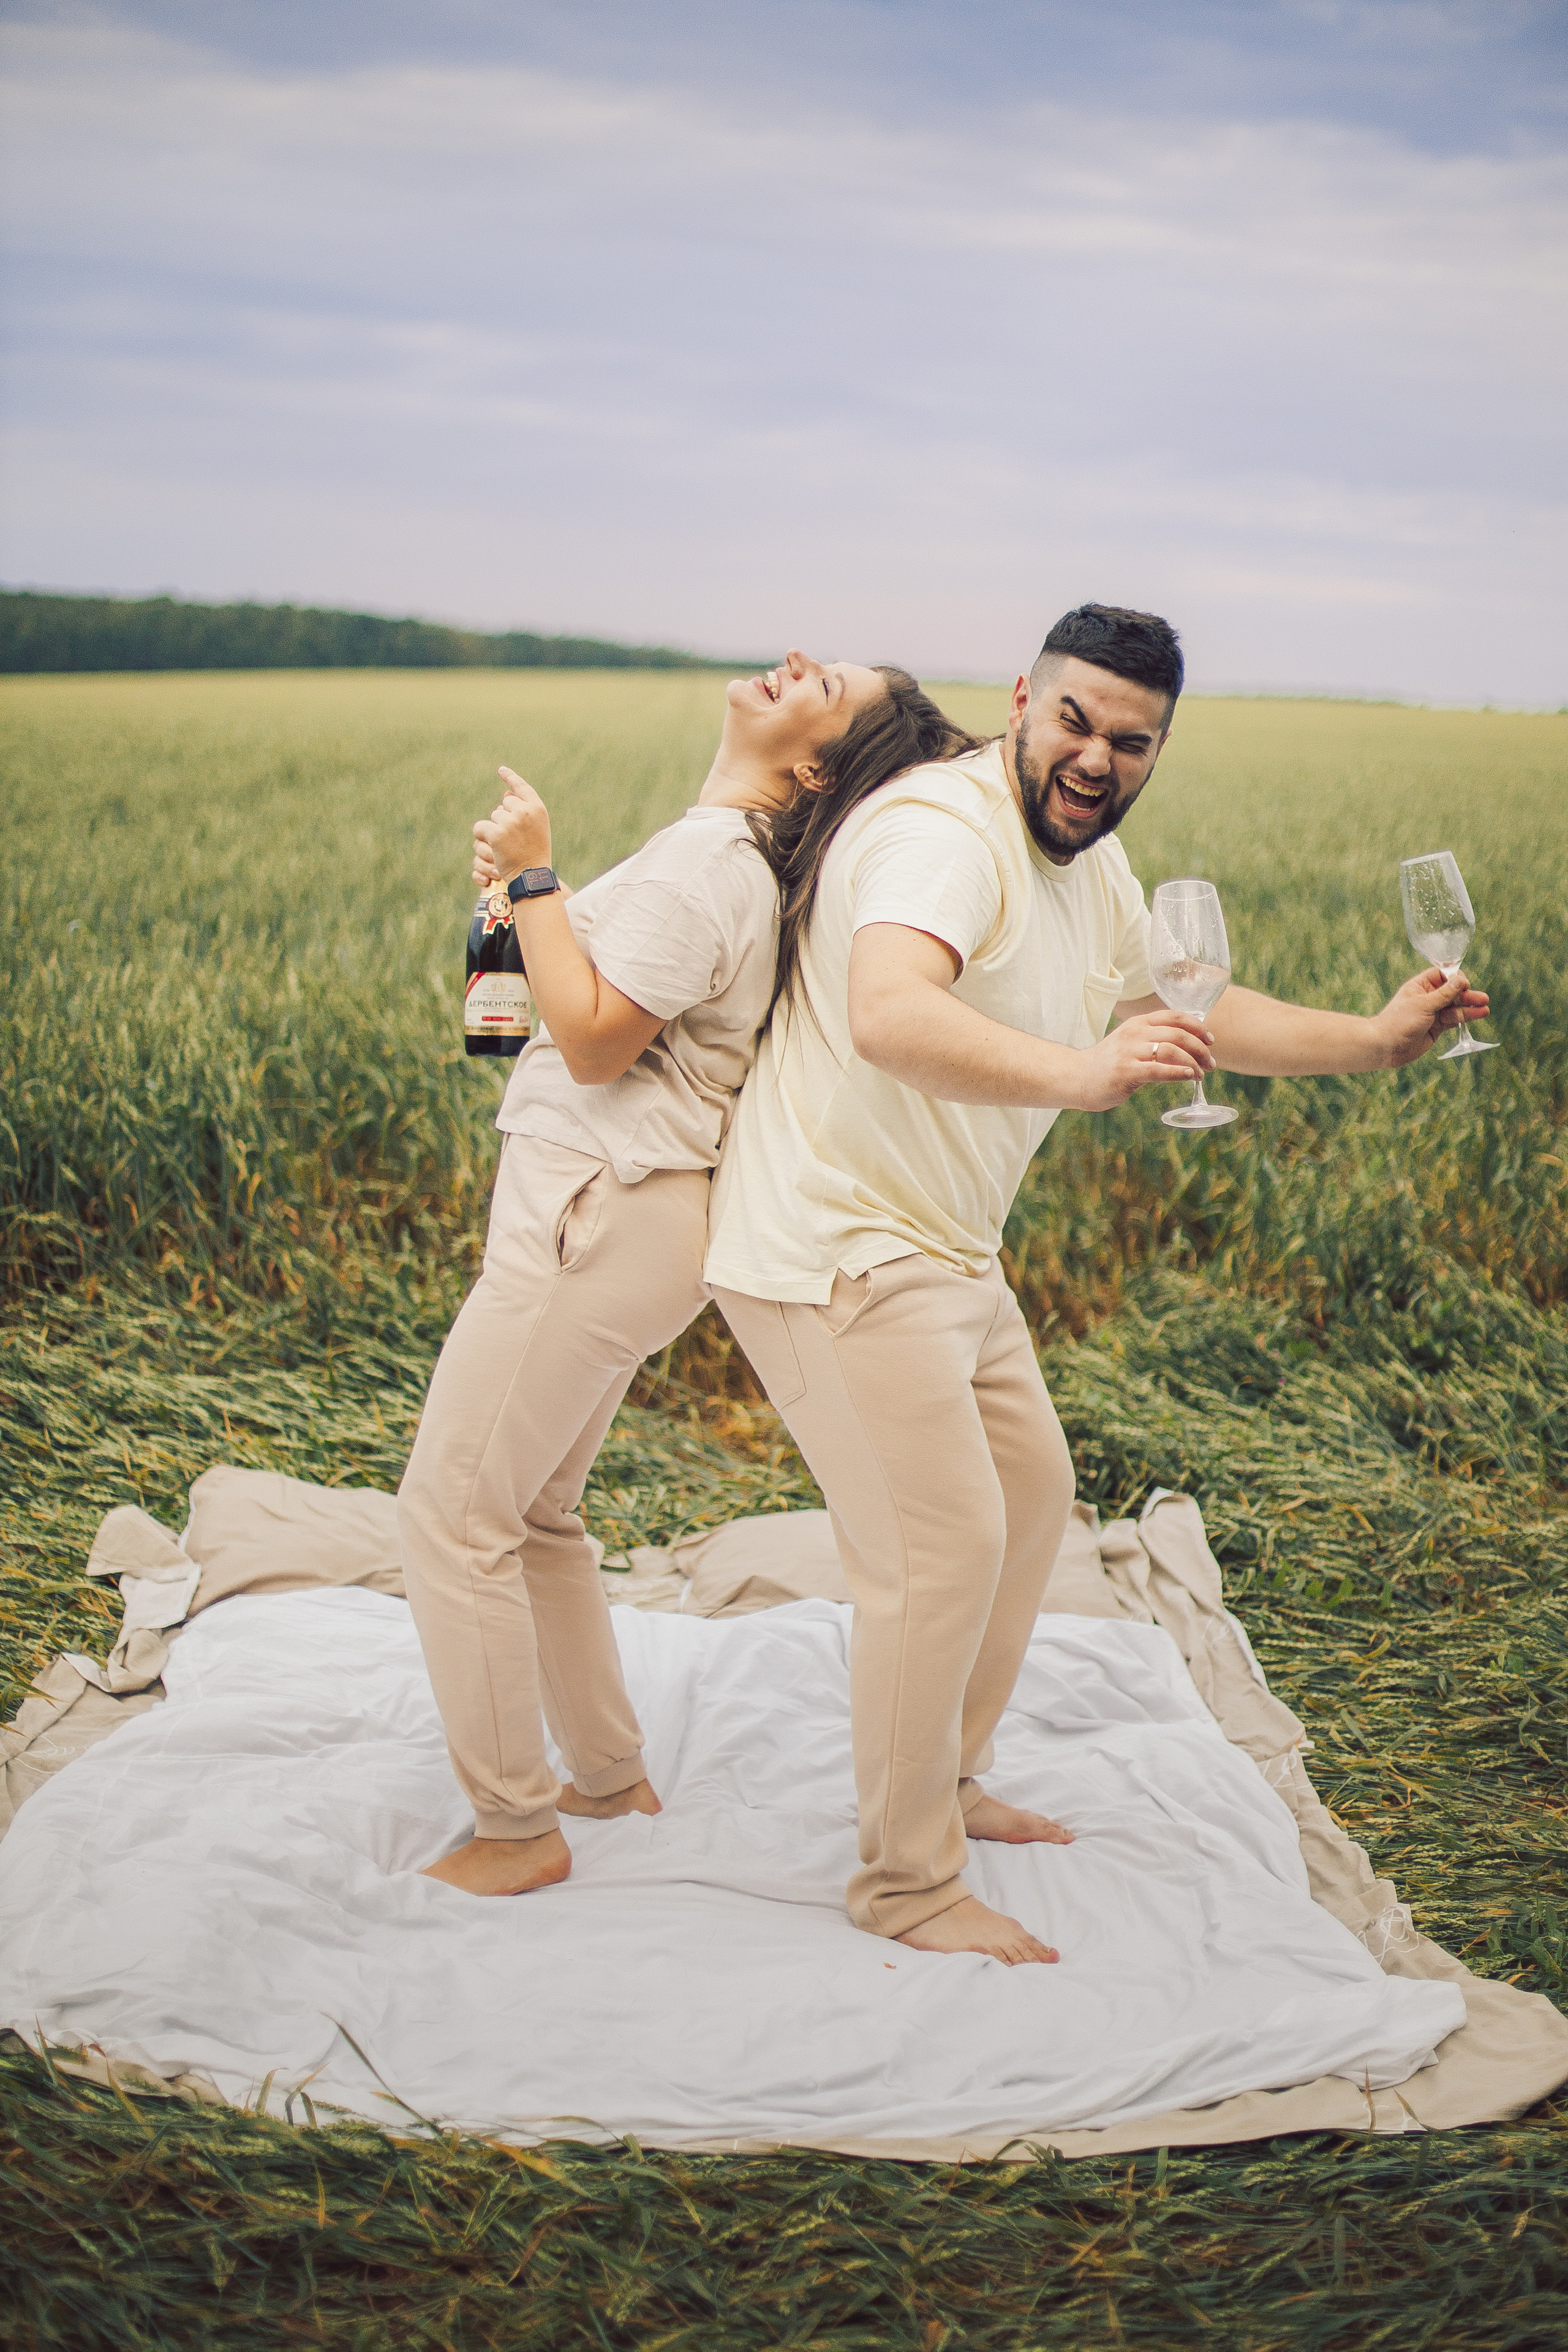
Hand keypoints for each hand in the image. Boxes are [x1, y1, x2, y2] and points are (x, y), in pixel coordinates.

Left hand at [473, 765, 551, 883]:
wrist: (531, 876)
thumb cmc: (535, 854)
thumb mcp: (536, 829)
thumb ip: (524, 809)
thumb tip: (506, 791)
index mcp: (538, 809)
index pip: (522, 787)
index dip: (510, 777)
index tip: (501, 770)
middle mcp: (525, 811)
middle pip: (504, 803)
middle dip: (505, 816)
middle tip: (514, 837)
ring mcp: (510, 822)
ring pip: (493, 816)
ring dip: (495, 828)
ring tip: (507, 844)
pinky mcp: (496, 833)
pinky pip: (480, 827)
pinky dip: (483, 836)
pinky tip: (493, 846)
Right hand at [1074, 1011, 1215, 1110]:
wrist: (1077, 1077)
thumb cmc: (1109, 1063)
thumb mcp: (1131, 1042)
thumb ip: (1153, 1039)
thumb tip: (1187, 1046)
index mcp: (1138, 1023)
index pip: (1175, 1016)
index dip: (1197, 1027)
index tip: (1210, 1040)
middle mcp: (1135, 1033)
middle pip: (1178, 1034)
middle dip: (1200, 1049)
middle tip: (1210, 1063)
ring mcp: (1130, 1052)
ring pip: (1172, 1051)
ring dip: (1193, 1063)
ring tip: (1200, 1074)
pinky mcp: (1126, 1072)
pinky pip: (1159, 1070)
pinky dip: (1178, 1073)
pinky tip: (1189, 1076)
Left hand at [1373, 968, 1490, 1068]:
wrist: (1386, 1047)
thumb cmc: (1400, 1022)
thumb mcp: (1424, 1004)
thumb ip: (1444, 994)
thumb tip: (1460, 979)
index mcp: (1420, 986)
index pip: (1441, 975)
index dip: (1455, 978)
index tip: (1464, 984)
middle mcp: (1427, 998)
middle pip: (1451, 992)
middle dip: (1466, 995)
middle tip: (1483, 999)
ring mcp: (1432, 1013)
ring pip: (1454, 1008)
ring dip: (1469, 1008)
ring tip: (1485, 1010)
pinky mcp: (1436, 1028)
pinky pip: (1452, 1020)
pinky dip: (1463, 1019)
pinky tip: (1477, 1016)